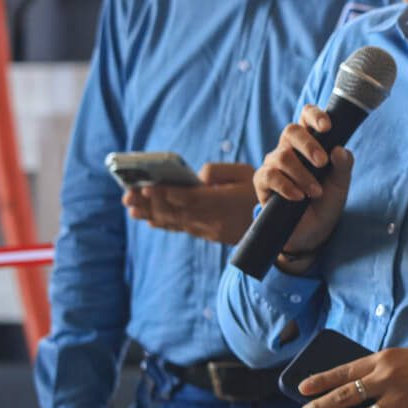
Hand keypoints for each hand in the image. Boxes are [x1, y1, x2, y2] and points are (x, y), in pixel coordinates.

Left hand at [123, 162, 258, 243]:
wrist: (279, 223)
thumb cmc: (262, 189)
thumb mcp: (246, 173)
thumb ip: (218, 172)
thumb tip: (195, 177)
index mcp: (223, 201)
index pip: (187, 198)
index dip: (164, 194)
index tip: (146, 187)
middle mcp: (214, 219)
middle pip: (175, 211)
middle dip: (150, 204)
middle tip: (128, 195)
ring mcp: (211, 230)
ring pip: (176, 222)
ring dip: (151, 214)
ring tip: (131, 208)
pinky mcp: (210, 235)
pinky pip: (183, 229)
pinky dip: (164, 223)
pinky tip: (150, 219)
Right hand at [252, 105, 353, 259]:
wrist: (313, 231)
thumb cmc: (326, 201)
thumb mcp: (341, 184)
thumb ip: (343, 166)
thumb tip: (340, 150)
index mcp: (310, 143)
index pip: (306, 116)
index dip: (314, 115)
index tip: (327, 127)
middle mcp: (289, 149)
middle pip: (290, 130)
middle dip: (309, 145)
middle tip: (322, 163)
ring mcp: (274, 164)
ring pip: (282, 156)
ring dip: (302, 174)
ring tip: (315, 192)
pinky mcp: (263, 183)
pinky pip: (269, 176)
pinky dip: (287, 186)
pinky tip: (299, 197)